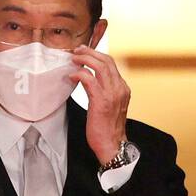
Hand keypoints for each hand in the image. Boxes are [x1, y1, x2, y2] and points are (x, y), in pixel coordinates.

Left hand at [70, 45, 129, 164]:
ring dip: (84, 59)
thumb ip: (105, 92)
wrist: (112, 145)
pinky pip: (89, 80)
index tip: (85, 53)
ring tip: (74, 58)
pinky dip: (79, 74)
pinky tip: (72, 75)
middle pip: (106, 60)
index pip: (111, 64)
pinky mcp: (101, 101)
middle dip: (90, 52)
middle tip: (77, 50)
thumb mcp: (111, 106)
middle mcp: (119, 88)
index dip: (97, 55)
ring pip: (99, 66)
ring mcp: (112, 94)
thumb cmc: (108, 129)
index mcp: (122, 89)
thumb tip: (90, 80)